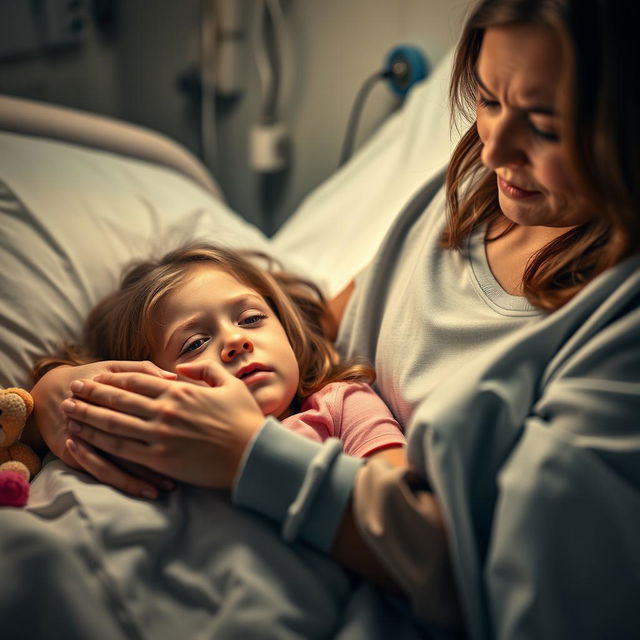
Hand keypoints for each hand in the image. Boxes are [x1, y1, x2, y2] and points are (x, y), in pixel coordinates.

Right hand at [30, 360, 178, 497]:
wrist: (52, 392)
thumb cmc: (94, 379)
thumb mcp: (115, 367)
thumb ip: (144, 371)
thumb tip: (173, 378)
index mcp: (111, 392)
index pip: (143, 409)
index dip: (169, 423)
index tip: (196, 438)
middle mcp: (96, 415)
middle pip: (133, 439)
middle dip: (162, 456)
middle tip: (190, 467)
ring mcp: (82, 437)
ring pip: (119, 462)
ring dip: (145, 476)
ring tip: (168, 487)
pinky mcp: (74, 454)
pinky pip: (102, 472)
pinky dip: (125, 482)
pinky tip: (146, 491)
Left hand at [61, 360, 265, 488]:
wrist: (252, 455)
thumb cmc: (245, 420)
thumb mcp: (230, 385)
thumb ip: (206, 370)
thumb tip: (184, 367)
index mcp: (180, 391)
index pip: (137, 380)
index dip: (113, 378)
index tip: (97, 375)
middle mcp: (165, 410)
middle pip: (119, 399)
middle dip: (92, 393)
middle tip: (72, 388)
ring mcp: (159, 434)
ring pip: (113, 422)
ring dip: (87, 414)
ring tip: (68, 409)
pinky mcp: (158, 458)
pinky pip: (120, 448)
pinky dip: (97, 441)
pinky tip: (81, 438)